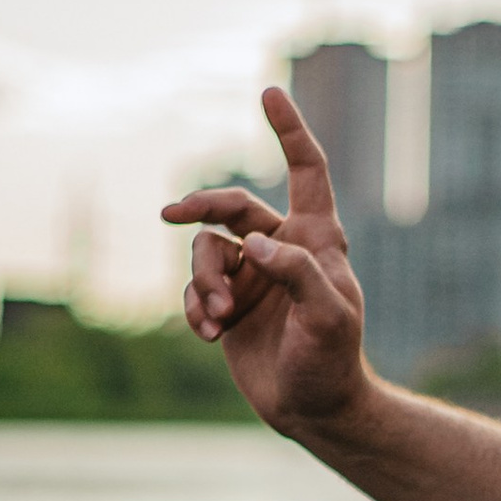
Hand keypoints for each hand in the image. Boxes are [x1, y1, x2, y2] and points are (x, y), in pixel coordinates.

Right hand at [162, 90, 369, 435]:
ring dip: (201, 282)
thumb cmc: (332, 359)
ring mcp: (251, 276)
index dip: (288, 131)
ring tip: (214, 319)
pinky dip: (194, 309)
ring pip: (205, 252)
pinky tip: (208, 334)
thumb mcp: (327, 316)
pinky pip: (193, 289)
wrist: (312, 409)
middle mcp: (281, 248)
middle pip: (233, 206)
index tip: (268, 92)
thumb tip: (252, 245)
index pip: (306, 171)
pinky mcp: (227, 304)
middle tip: (168, 213)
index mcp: (317, 238)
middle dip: (201, 205)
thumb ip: (295, 273)